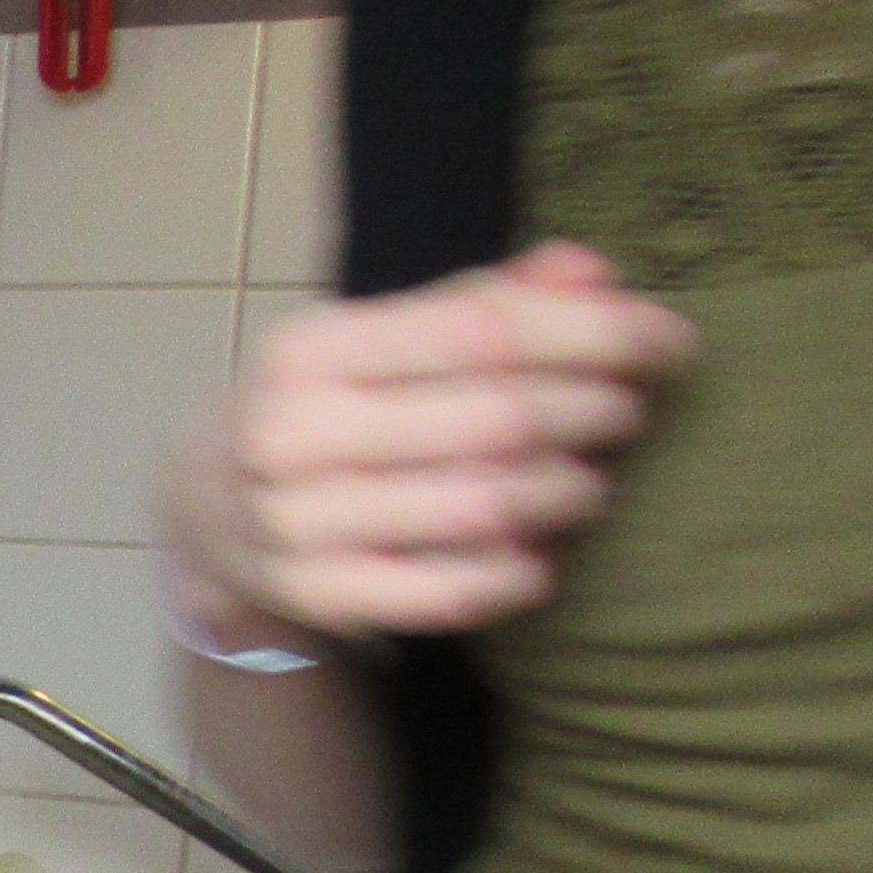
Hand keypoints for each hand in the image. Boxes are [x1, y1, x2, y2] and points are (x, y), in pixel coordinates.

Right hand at [170, 242, 690, 641]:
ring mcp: (298, 526)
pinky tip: (543, 552)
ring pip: (484, 507)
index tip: (671, 340)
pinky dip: (518, 572)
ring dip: (568, 492)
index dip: (595, 333)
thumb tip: (596, 273)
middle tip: (629, 412)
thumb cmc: (319, 405)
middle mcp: (291, 436)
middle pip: (495, 420)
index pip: (482, 332)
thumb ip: (483, 302)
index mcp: (308, 351)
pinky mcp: (319, 599)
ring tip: (592, 481)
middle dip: (593, 411)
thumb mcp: (374, 337)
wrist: (201, 509)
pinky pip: (451, 592)